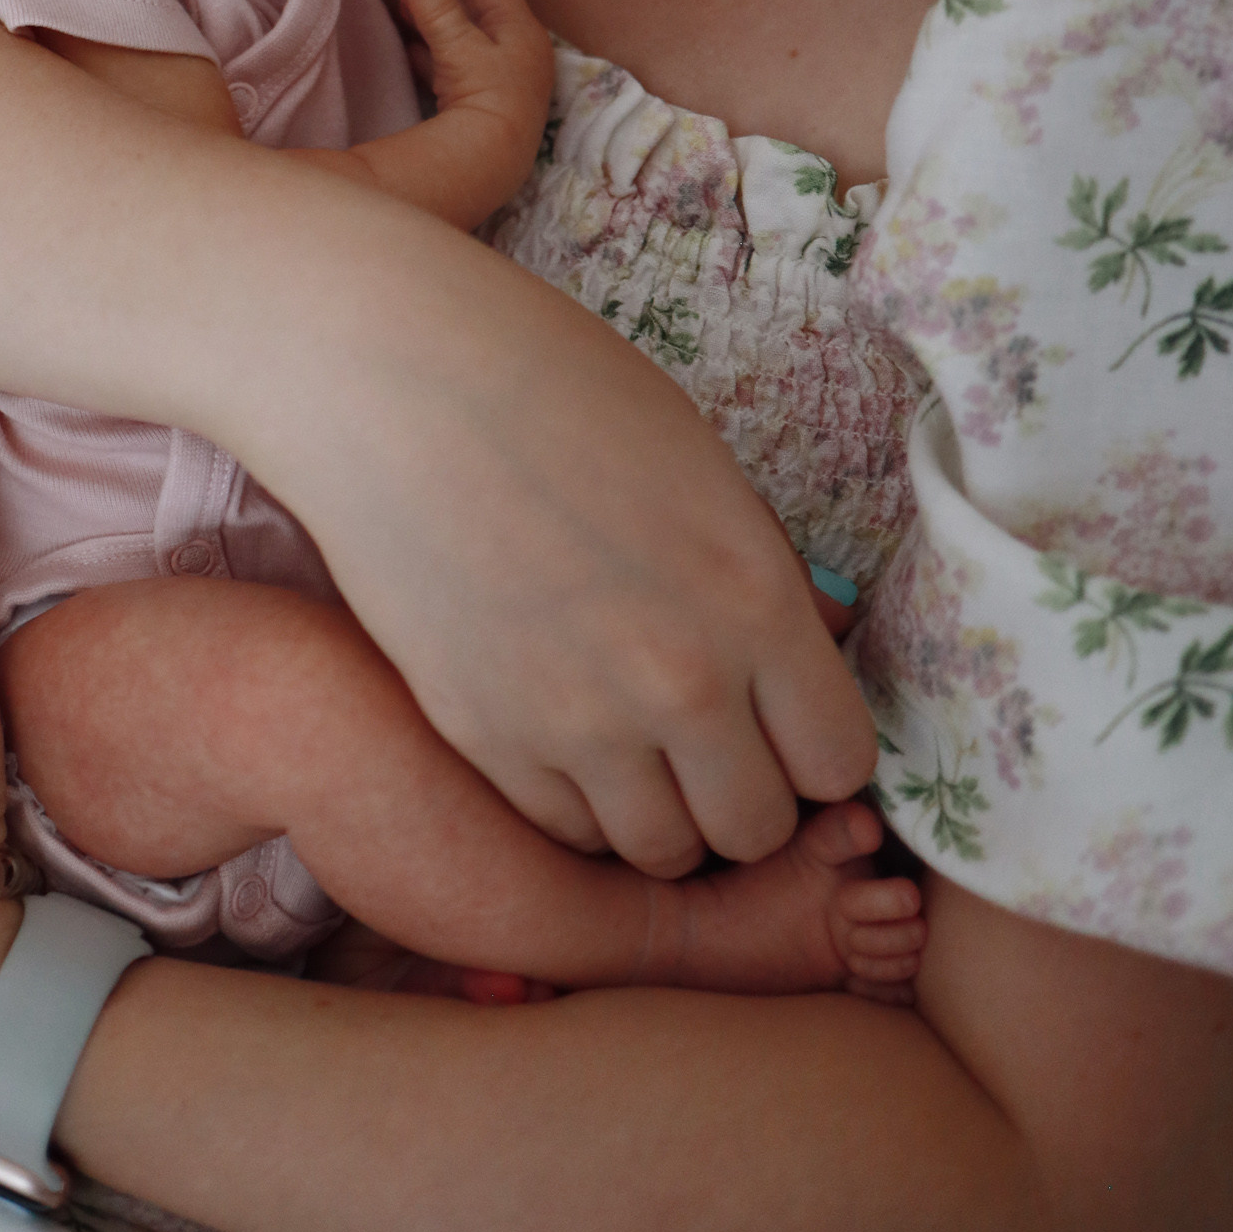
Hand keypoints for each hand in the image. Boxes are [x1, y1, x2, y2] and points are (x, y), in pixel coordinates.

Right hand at [233, 229, 879, 877]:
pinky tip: (565, 730)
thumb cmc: (556, 388)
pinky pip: (567, 831)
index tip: (786, 720)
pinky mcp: (486, 737)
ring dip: (663, 810)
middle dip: (747, 792)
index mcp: (751, 597)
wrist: (393, 379)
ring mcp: (576, 722)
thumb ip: (766, 574)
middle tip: (713, 739)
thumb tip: (823, 646)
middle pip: (758, 830)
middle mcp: (679, 680)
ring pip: (661, 852)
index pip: (838, 762)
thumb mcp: (698, 462)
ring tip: (636, 741)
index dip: (816, 747)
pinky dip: (579, 801)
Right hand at [388, 0, 555, 161]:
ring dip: (429, 18)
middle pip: (471, 9)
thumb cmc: (486, 94)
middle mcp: (515, 52)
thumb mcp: (460, 45)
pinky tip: (408, 44)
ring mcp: (499, 78)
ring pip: (460, 36)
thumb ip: (437, 8)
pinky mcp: (480, 102)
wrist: (493, 160)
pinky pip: (451, 64)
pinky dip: (430, 50)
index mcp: (521, 31)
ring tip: (396, 0)